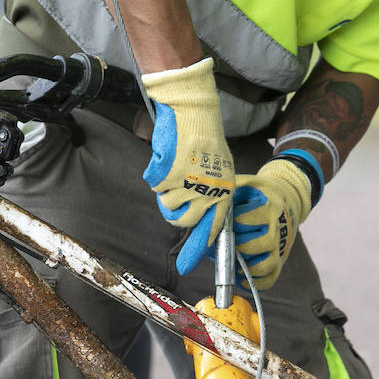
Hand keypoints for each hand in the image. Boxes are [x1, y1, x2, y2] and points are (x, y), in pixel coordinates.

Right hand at [140, 58, 235, 274]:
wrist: (193, 112)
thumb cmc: (205, 140)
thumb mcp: (218, 170)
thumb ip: (212, 196)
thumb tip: (202, 221)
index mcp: (223, 193)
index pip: (211, 229)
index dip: (197, 249)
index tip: (186, 266)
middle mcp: (208, 193)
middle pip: (182, 221)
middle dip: (174, 210)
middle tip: (174, 190)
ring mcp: (188, 186)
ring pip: (166, 204)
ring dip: (165, 188)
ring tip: (176, 166)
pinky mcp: (169, 176)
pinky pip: (155, 185)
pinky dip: (156, 173)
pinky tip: (168, 157)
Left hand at [231, 153, 315, 288]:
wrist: (286, 198)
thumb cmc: (258, 193)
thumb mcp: (244, 185)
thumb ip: (227, 194)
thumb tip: (204, 210)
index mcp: (268, 208)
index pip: (245, 221)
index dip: (230, 224)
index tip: (224, 222)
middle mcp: (276, 229)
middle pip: (254, 245)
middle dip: (234, 245)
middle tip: (224, 242)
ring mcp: (279, 247)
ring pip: (263, 265)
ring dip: (243, 265)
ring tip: (231, 258)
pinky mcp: (279, 261)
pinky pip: (269, 279)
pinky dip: (253, 281)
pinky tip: (240, 273)